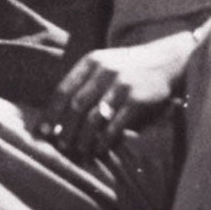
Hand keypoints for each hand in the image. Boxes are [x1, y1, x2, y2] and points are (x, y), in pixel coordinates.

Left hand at [37, 34, 193, 160]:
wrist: (168, 59)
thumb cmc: (130, 66)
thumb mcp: (105, 63)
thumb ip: (85, 82)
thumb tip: (60, 114)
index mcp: (91, 61)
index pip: (63, 89)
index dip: (50, 113)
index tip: (42, 132)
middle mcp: (103, 71)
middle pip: (76, 106)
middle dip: (66, 129)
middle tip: (61, 146)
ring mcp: (121, 84)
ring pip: (94, 118)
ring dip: (84, 138)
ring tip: (80, 150)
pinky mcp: (137, 98)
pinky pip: (115, 124)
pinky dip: (104, 139)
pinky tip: (100, 148)